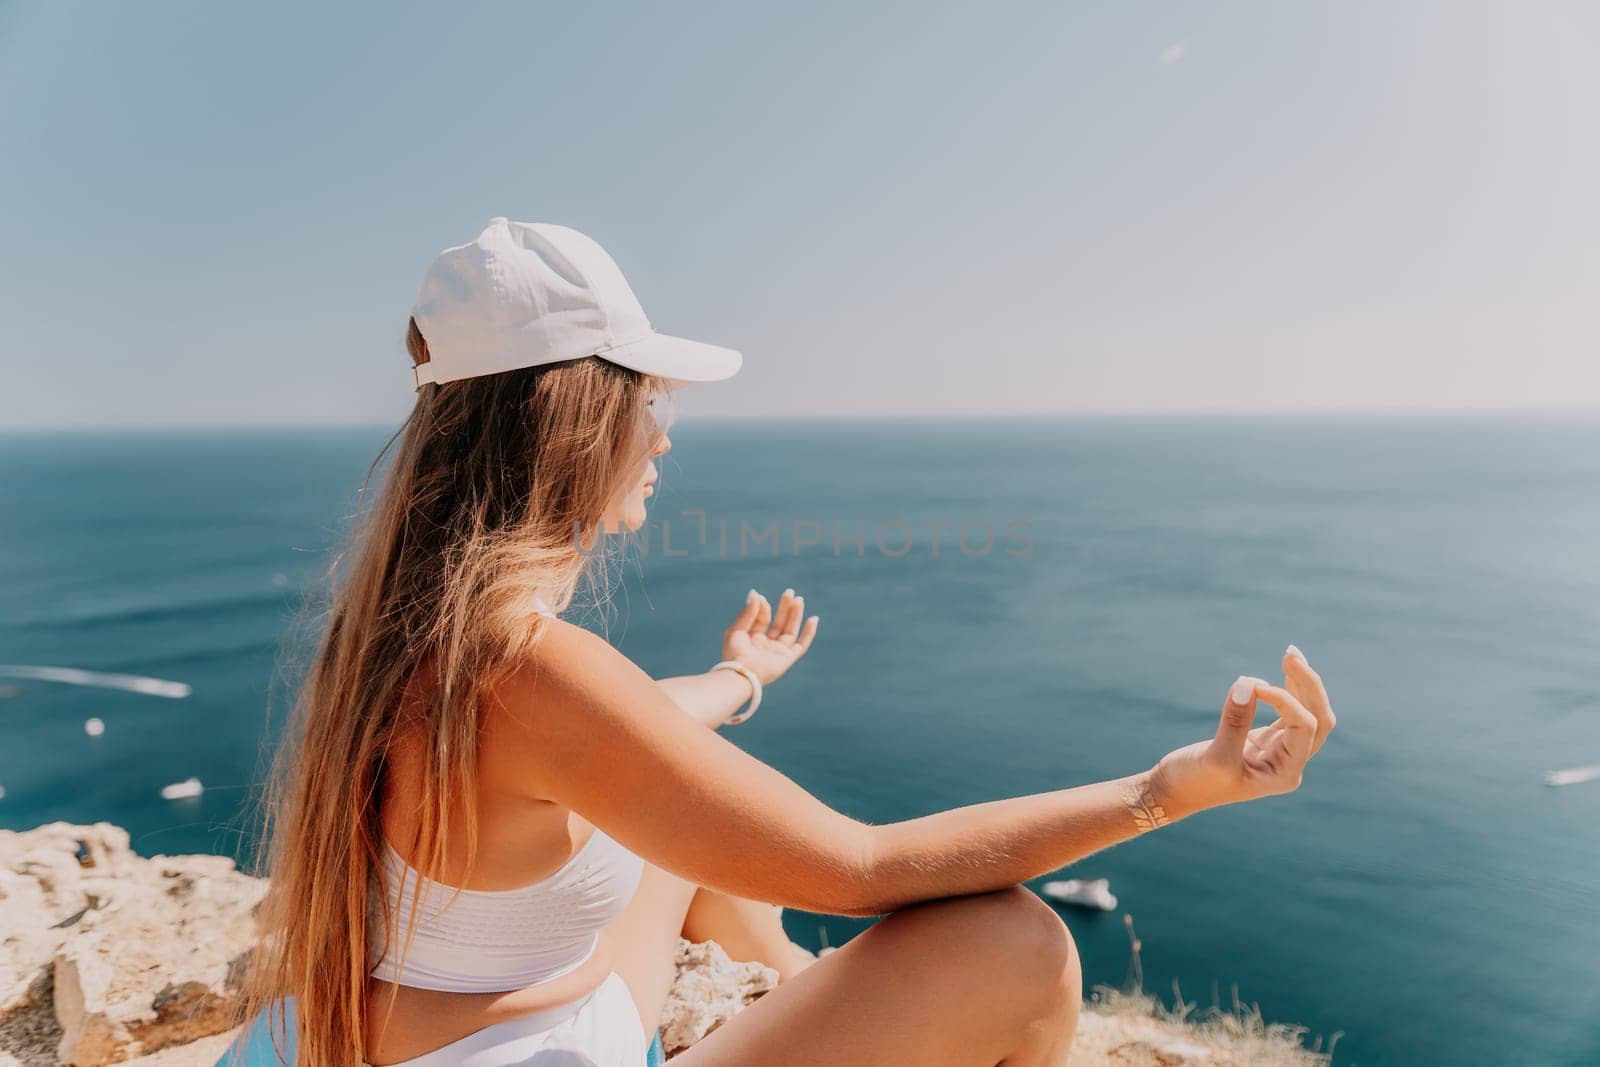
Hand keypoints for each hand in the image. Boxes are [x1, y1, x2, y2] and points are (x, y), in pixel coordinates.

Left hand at [721, 587, 819, 685]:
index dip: (763, 607)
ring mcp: (777, 652)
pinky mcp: (787, 659)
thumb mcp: (737, 628)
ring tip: (798, 599)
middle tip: (789, 591)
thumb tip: (756, 593)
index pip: (762, 618)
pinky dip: (809, 633)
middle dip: (784, 607)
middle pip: (779, 622)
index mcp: (752, 639)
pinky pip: (802, 645)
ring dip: (795, 615)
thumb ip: (748, 612)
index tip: (761, 598)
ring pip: (790, 630)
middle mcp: (766, 645)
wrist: (741, 673)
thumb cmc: (734, 654)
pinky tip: (814, 619)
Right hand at [1148, 647, 1335, 820]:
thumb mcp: (1215, 756)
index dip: (1285, 700)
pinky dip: (1286, 689)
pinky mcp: (1263, 739)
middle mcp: (1289, 763)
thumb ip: (1234, 721)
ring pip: (1306, 712)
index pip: (1304, 728)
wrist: (1174, 790)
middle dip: (1308, 685)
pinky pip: (1287, 711)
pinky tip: (1282, 670)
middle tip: (1289, 652)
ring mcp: (1278, 750)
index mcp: (1285, 774)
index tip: (1255, 687)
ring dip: (1300, 683)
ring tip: (1290, 652)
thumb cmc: (1194, 782)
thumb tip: (1248, 682)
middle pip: (1318, 719)